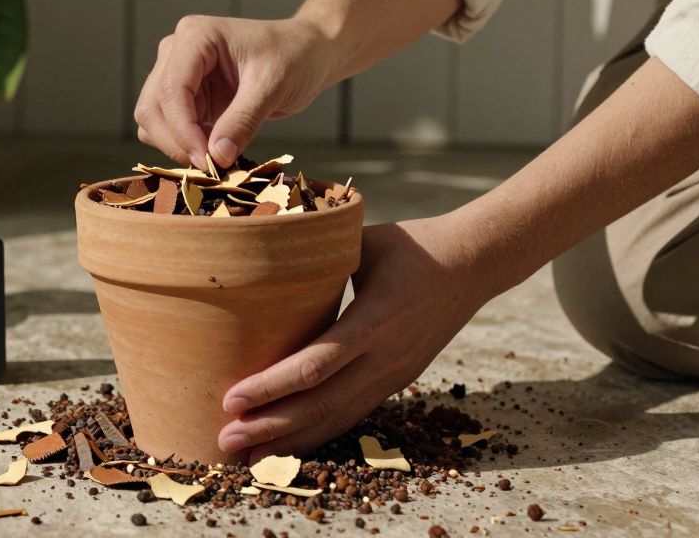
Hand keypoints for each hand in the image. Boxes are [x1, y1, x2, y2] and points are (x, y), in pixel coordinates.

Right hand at [133, 15, 338, 167]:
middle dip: (175, 142)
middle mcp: (176, 51)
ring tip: (215, 157)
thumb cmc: (294, 57)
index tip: (207, 161)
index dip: (183, 131)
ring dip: (176, 145)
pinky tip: (213, 149)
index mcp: (195, 36)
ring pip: (153, 121)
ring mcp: (177, 73)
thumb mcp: (272, 87)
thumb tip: (216, 158)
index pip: (171, 90)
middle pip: (152, 107)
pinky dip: (183, 145)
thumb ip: (243, 121)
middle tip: (211, 166)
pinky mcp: (185, 95)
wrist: (307, 53)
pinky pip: (168, 127)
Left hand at [216, 216, 494, 460]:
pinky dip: (317, 435)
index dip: (273, 386)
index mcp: (376, 318)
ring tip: (245, 456)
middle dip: (270, 426)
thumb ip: (317, 256)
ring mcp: (394, 374)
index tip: (232, 398)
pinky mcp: (396, 382)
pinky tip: (286, 447)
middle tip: (224, 440)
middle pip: (322, 403)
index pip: (318, 363)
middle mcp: (387, 356)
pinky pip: (353, 415)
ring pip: (337, 418)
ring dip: (290, 440)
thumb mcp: (362, 241)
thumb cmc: (412, 245)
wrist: (473, 264)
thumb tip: (255, 255)